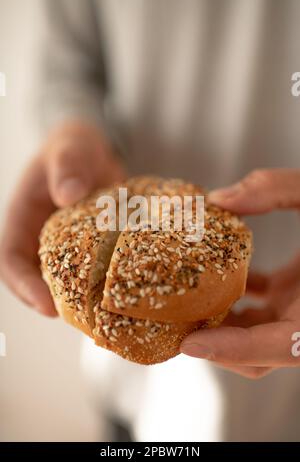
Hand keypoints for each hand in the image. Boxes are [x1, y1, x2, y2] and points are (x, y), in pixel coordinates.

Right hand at [0, 121, 124, 315]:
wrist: (92, 150)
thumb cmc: (73, 146)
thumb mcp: (69, 147)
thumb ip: (67, 165)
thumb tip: (68, 195)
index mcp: (23, 219)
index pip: (11, 260)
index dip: (24, 286)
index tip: (47, 306)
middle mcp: (41, 238)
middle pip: (38, 280)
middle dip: (57, 302)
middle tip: (85, 321)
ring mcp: (66, 245)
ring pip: (67, 281)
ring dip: (82, 299)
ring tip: (106, 315)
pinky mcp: (89, 247)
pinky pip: (93, 270)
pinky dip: (105, 283)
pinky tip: (126, 291)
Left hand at [181, 169, 299, 378]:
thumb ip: (277, 189)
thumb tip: (219, 198)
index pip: (280, 347)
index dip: (233, 351)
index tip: (189, 346)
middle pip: (258, 352)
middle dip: (216, 345)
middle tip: (175, 323)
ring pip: (255, 335)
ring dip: (221, 323)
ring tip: (184, 300)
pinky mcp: (296, 295)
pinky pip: (260, 309)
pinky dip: (236, 300)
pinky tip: (218, 276)